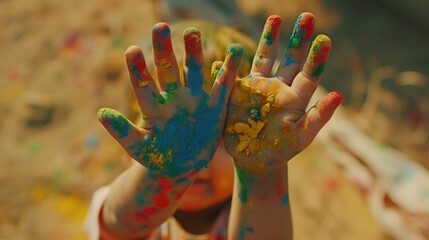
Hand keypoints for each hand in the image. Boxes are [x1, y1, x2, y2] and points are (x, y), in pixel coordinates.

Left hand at [98, 23, 242, 177]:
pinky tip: (236, 51)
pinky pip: (222, 86)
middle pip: (168, 70)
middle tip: (159, 27)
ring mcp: (195, 100)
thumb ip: (123, 132)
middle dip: (164, 50)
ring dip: (193, 52)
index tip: (132, 50)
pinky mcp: (214, 107)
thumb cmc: (157, 158)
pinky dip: (229, 70)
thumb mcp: (139, 148)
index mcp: (154, 108)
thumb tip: (101, 112)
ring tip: (192, 31)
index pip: (144, 86)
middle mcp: (174, 98)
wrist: (181, 167)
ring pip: (194, 71)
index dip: (138, 70)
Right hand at [223, 13, 342, 171]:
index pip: (309, 73)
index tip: (324, 38)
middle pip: (290, 58)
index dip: (316, 57)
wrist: (256, 158)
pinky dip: (229, 64)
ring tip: (276, 17)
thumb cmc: (282, 149)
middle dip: (298, 38)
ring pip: (265, 58)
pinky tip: (229, 51)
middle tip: (308, 16)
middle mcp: (278, 87)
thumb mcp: (301, 136)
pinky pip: (233, 75)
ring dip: (270, 38)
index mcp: (295, 97)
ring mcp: (258, 87)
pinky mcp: (237, 92)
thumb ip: (318, 117)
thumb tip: (339, 95)